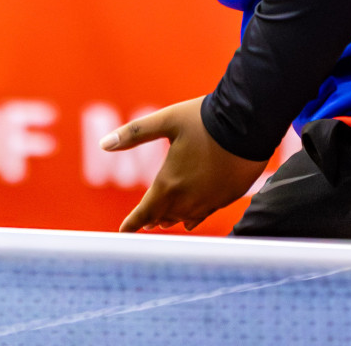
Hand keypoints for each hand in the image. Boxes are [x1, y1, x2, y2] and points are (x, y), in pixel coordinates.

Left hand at [102, 96, 266, 232]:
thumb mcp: (166, 120)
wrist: (248, 123)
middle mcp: (188, 198)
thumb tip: (102, 144)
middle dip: (152, 218)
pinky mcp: (227, 197)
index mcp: (169, 183)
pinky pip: (205, 214)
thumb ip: (134, 134)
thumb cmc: (204, 119)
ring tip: (163, 221)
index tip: (123, 230)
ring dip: (172, 219)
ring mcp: (209, 200)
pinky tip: (191, 220)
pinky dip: (194, 218)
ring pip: (185, 218)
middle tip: (143, 222)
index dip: (132, 222)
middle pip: (164, 216)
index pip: (145, 211)